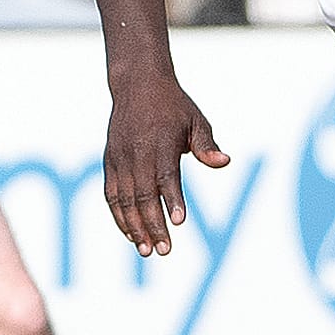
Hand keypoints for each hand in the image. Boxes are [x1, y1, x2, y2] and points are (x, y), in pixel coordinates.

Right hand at [103, 77, 229, 255]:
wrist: (137, 85)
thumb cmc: (174, 107)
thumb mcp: (196, 120)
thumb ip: (206, 145)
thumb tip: (224, 162)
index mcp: (160, 143)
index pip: (166, 177)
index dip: (172, 200)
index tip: (179, 222)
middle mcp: (136, 153)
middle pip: (143, 195)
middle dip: (153, 225)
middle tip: (164, 250)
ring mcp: (119, 158)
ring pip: (124, 199)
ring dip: (134, 226)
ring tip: (146, 250)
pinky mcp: (109, 162)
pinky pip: (111, 194)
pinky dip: (119, 215)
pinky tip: (131, 234)